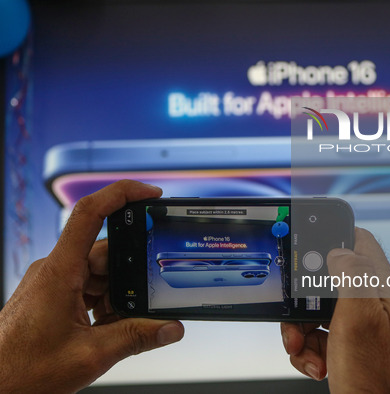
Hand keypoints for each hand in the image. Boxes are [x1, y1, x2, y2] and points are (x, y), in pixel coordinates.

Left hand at [0, 180, 184, 392]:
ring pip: (101, 273)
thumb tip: (171, 327)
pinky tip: (111, 327)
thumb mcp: (90, 355)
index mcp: (60, 271)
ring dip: (120, 293)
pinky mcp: (54, 296)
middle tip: (152, 293)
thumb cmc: (22, 370)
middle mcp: (56, 270)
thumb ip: (137, 337)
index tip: (150, 193)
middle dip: (133, 271)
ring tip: (124, 322)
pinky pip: (90, 287)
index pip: (90, 213)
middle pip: (107, 252)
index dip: (122, 194)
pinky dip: (107, 303)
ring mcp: (54, 282)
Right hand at [281, 228, 389, 392]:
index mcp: (378, 287)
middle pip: (325, 279)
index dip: (331, 238)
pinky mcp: (346, 343)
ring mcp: (357, 323)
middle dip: (303, 299)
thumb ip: (352, 276)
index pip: (358, 241)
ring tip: (304, 350)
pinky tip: (316, 363)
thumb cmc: (378, 376)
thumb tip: (340, 249)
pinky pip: (316, 335)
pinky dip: (307, 350)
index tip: (306, 250)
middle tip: (300, 318)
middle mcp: (370, 301)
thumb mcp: (361, 317)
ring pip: (315, 310)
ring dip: (300, 331)